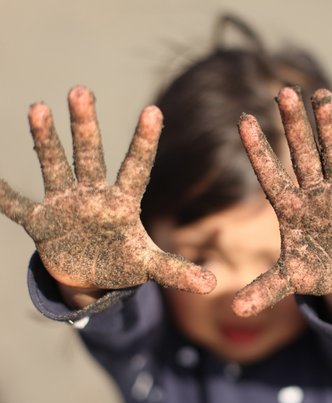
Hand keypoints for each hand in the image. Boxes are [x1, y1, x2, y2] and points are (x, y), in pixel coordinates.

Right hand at [0, 86, 214, 293]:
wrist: (91, 274)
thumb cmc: (123, 261)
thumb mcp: (149, 266)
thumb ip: (176, 271)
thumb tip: (211, 284)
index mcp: (122, 204)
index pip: (136, 168)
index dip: (144, 142)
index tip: (153, 110)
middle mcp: (93, 195)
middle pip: (90, 155)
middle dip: (85, 125)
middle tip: (81, 90)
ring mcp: (64, 205)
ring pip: (55, 166)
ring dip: (45, 140)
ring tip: (38, 107)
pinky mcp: (41, 221)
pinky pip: (17, 206)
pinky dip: (3, 196)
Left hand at [233, 87, 331, 316]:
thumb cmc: (318, 270)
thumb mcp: (292, 279)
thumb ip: (266, 289)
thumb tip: (237, 310)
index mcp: (292, 209)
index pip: (271, 176)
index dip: (258, 150)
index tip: (241, 120)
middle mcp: (315, 194)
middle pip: (303, 155)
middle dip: (295, 126)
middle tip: (285, 92)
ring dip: (330, 127)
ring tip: (321, 94)